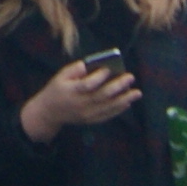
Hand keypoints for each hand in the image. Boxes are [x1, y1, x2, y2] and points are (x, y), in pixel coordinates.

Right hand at [23, 56, 139, 137]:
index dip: (98, 77)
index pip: (86, 85)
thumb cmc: (57, 90)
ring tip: (137, 93)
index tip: (108, 68)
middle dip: (117, 86)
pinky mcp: (90, 120)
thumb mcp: (60, 76)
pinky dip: (118, 110)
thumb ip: (74, 70)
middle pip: (101, 96)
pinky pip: (106, 116)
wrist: (49, 113)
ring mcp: (86, 114)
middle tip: (130, 77)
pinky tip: (127, 103)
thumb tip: (88, 65)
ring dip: (123, 100)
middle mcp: (80, 104)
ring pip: (107, 107)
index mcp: (71, 91)